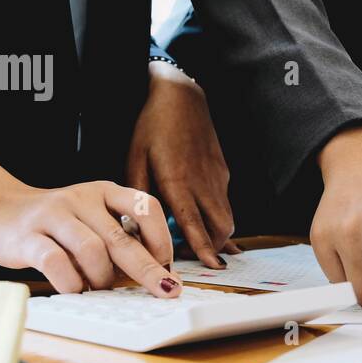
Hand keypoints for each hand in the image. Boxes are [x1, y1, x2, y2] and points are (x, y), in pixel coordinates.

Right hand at [0, 180, 181, 297]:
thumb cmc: (53, 223)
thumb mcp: (91, 218)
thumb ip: (118, 237)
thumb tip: (156, 274)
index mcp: (104, 192)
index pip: (146, 207)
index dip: (162, 239)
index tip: (166, 265)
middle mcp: (81, 198)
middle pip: (122, 237)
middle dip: (148, 270)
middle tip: (166, 291)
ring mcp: (53, 215)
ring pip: (92, 251)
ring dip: (102, 278)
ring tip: (98, 288)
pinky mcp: (27, 237)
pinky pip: (56, 263)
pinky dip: (71, 283)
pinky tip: (73, 289)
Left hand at [127, 61, 238, 269]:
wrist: (182, 96)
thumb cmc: (154, 126)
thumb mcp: (135, 158)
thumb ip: (138, 194)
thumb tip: (134, 223)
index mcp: (178, 181)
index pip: (194, 223)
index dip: (203, 248)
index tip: (210, 266)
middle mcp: (203, 182)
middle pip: (222, 226)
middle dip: (215, 247)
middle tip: (198, 258)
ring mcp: (217, 177)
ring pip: (228, 216)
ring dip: (218, 233)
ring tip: (203, 242)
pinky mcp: (222, 171)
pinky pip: (224, 201)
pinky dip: (217, 215)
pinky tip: (204, 215)